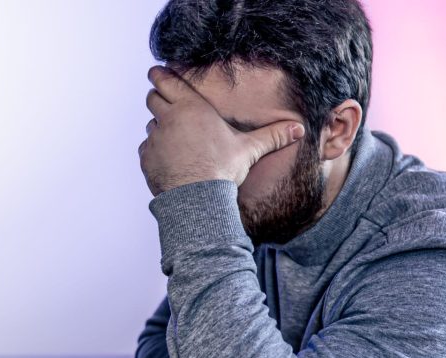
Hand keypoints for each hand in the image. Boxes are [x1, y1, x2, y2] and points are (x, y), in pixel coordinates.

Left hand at [138, 66, 304, 195]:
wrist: (198, 198)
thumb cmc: (223, 170)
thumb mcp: (249, 149)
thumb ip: (272, 136)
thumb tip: (299, 130)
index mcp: (191, 107)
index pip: (166, 81)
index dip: (160, 74)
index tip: (157, 71)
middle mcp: (169, 119)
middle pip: (153, 98)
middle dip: (157, 96)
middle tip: (163, 99)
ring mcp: (155, 139)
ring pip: (151, 124)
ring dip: (158, 126)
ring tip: (172, 134)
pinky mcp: (146, 158)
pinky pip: (146, 148)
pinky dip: (154, 150)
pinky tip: (167, 158)